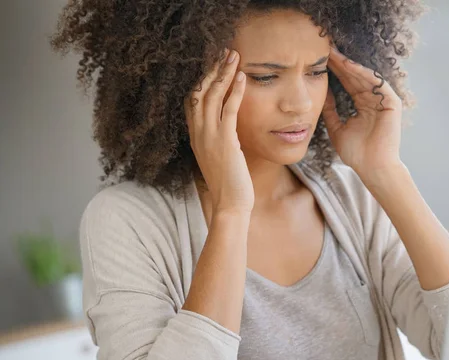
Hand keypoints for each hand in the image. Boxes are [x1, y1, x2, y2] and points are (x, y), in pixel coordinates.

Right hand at [185, 49, 253, 214]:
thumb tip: (227, 133)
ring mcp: (209, 137)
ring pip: (212, 96)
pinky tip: (242, 78)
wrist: (230, 205)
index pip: (192, 102)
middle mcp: (198, 134)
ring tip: (234, 56)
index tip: (213, 66)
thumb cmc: (228, 186)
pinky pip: (228, 110)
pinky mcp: (225, 141)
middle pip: (200, 92)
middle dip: (212, 70)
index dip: (202, 81)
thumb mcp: (219, 159)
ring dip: (223, 73)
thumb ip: (219, 143)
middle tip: (224, 53)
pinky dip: (235, 91)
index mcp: (196, 137)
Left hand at [322, 46, 402, 175]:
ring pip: (364, 77)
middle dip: (340, 63)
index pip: (347, 83)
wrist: (372, 168)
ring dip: (349, 65)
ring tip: (333, 53)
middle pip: (355, 77)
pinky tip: (349, 65)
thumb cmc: (356, 153)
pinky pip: (376, 84)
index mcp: (362, 105)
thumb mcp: (336, 128)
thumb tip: (321, 93)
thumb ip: (330, 110)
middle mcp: (373, 100)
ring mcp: (383, 100)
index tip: (319, 60)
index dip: (335, 71)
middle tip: (325, 48)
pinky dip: (363, 74)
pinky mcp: (391, 103)